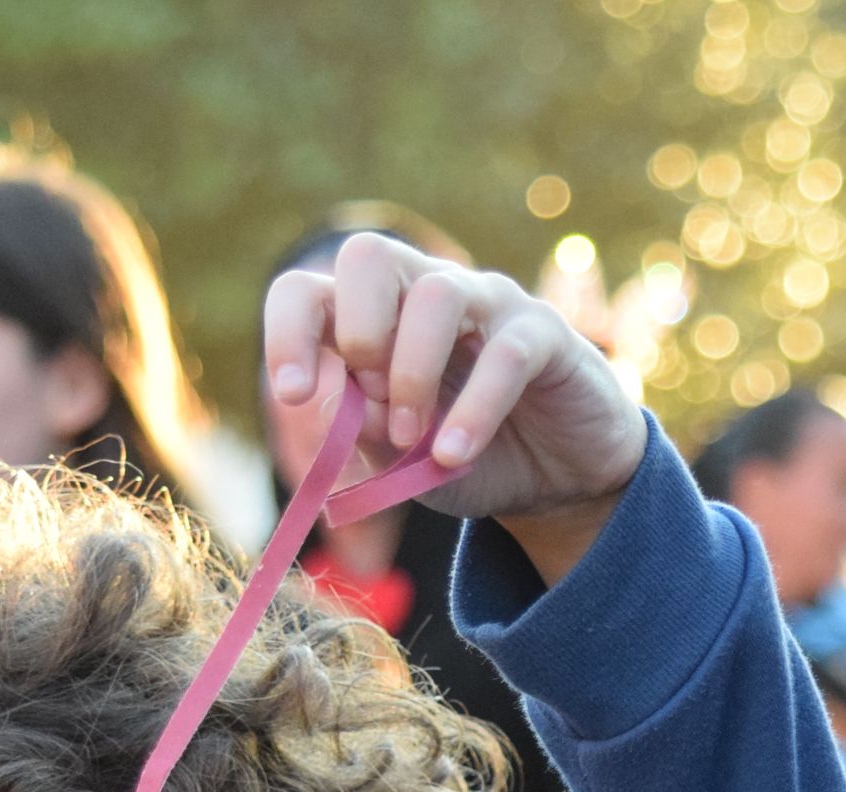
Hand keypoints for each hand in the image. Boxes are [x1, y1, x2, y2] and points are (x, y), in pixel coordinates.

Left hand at [263, 234, 645, 583]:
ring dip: (412, 374)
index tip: (293, 392)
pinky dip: (472, 411)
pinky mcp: (544, 332)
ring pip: (435, 297)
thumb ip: (366, 437)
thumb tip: (341, 405)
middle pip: (367, 255)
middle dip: (358, 330)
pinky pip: (504, 355)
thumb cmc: (467, 458)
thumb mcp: (403, 466)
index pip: (309, 292)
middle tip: (370, 397)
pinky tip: (454, 454)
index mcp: (377, 320)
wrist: (557, 482)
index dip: (288, 332)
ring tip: (414, 440)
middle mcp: (427, 293)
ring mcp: (488, 304)